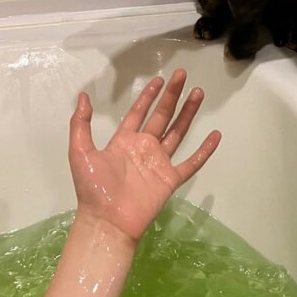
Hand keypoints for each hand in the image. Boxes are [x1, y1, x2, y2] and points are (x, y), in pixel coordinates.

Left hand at [68, 69, 220, 245]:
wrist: (107, 221)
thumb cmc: (93, 188)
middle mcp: (144, 148)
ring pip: (178, 132)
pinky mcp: (171, 179)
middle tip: (183, 75)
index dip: (148, 96)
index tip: (159, 80)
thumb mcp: (80, 152)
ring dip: (188, 113)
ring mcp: (159, 163)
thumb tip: (83, 96)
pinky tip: (216, 135)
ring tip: (199, 93)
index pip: (139, 112)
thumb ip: (81, 124)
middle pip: (162, 116)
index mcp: (124, 141)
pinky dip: (204, 150)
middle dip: (172, 96)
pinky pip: (191, 162)